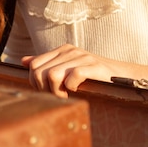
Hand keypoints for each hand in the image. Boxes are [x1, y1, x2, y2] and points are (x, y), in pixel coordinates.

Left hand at [21, 45, 147, 97]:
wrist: (123, 78)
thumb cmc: (94, 77)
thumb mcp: (68, 68)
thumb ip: (47, 64)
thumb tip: (24, 61)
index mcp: (61, 50)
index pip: (34, 65)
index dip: (36, 83)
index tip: (48, 93)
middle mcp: (70, 50)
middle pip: (39, 71)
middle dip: (44, 89)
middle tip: (58, 96)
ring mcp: (82, 57)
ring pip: (52, 75)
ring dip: (57, 91)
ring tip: (67, 95)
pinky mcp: (93, 66)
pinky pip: (71, 77)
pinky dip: (71, 88)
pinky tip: (77, 91)